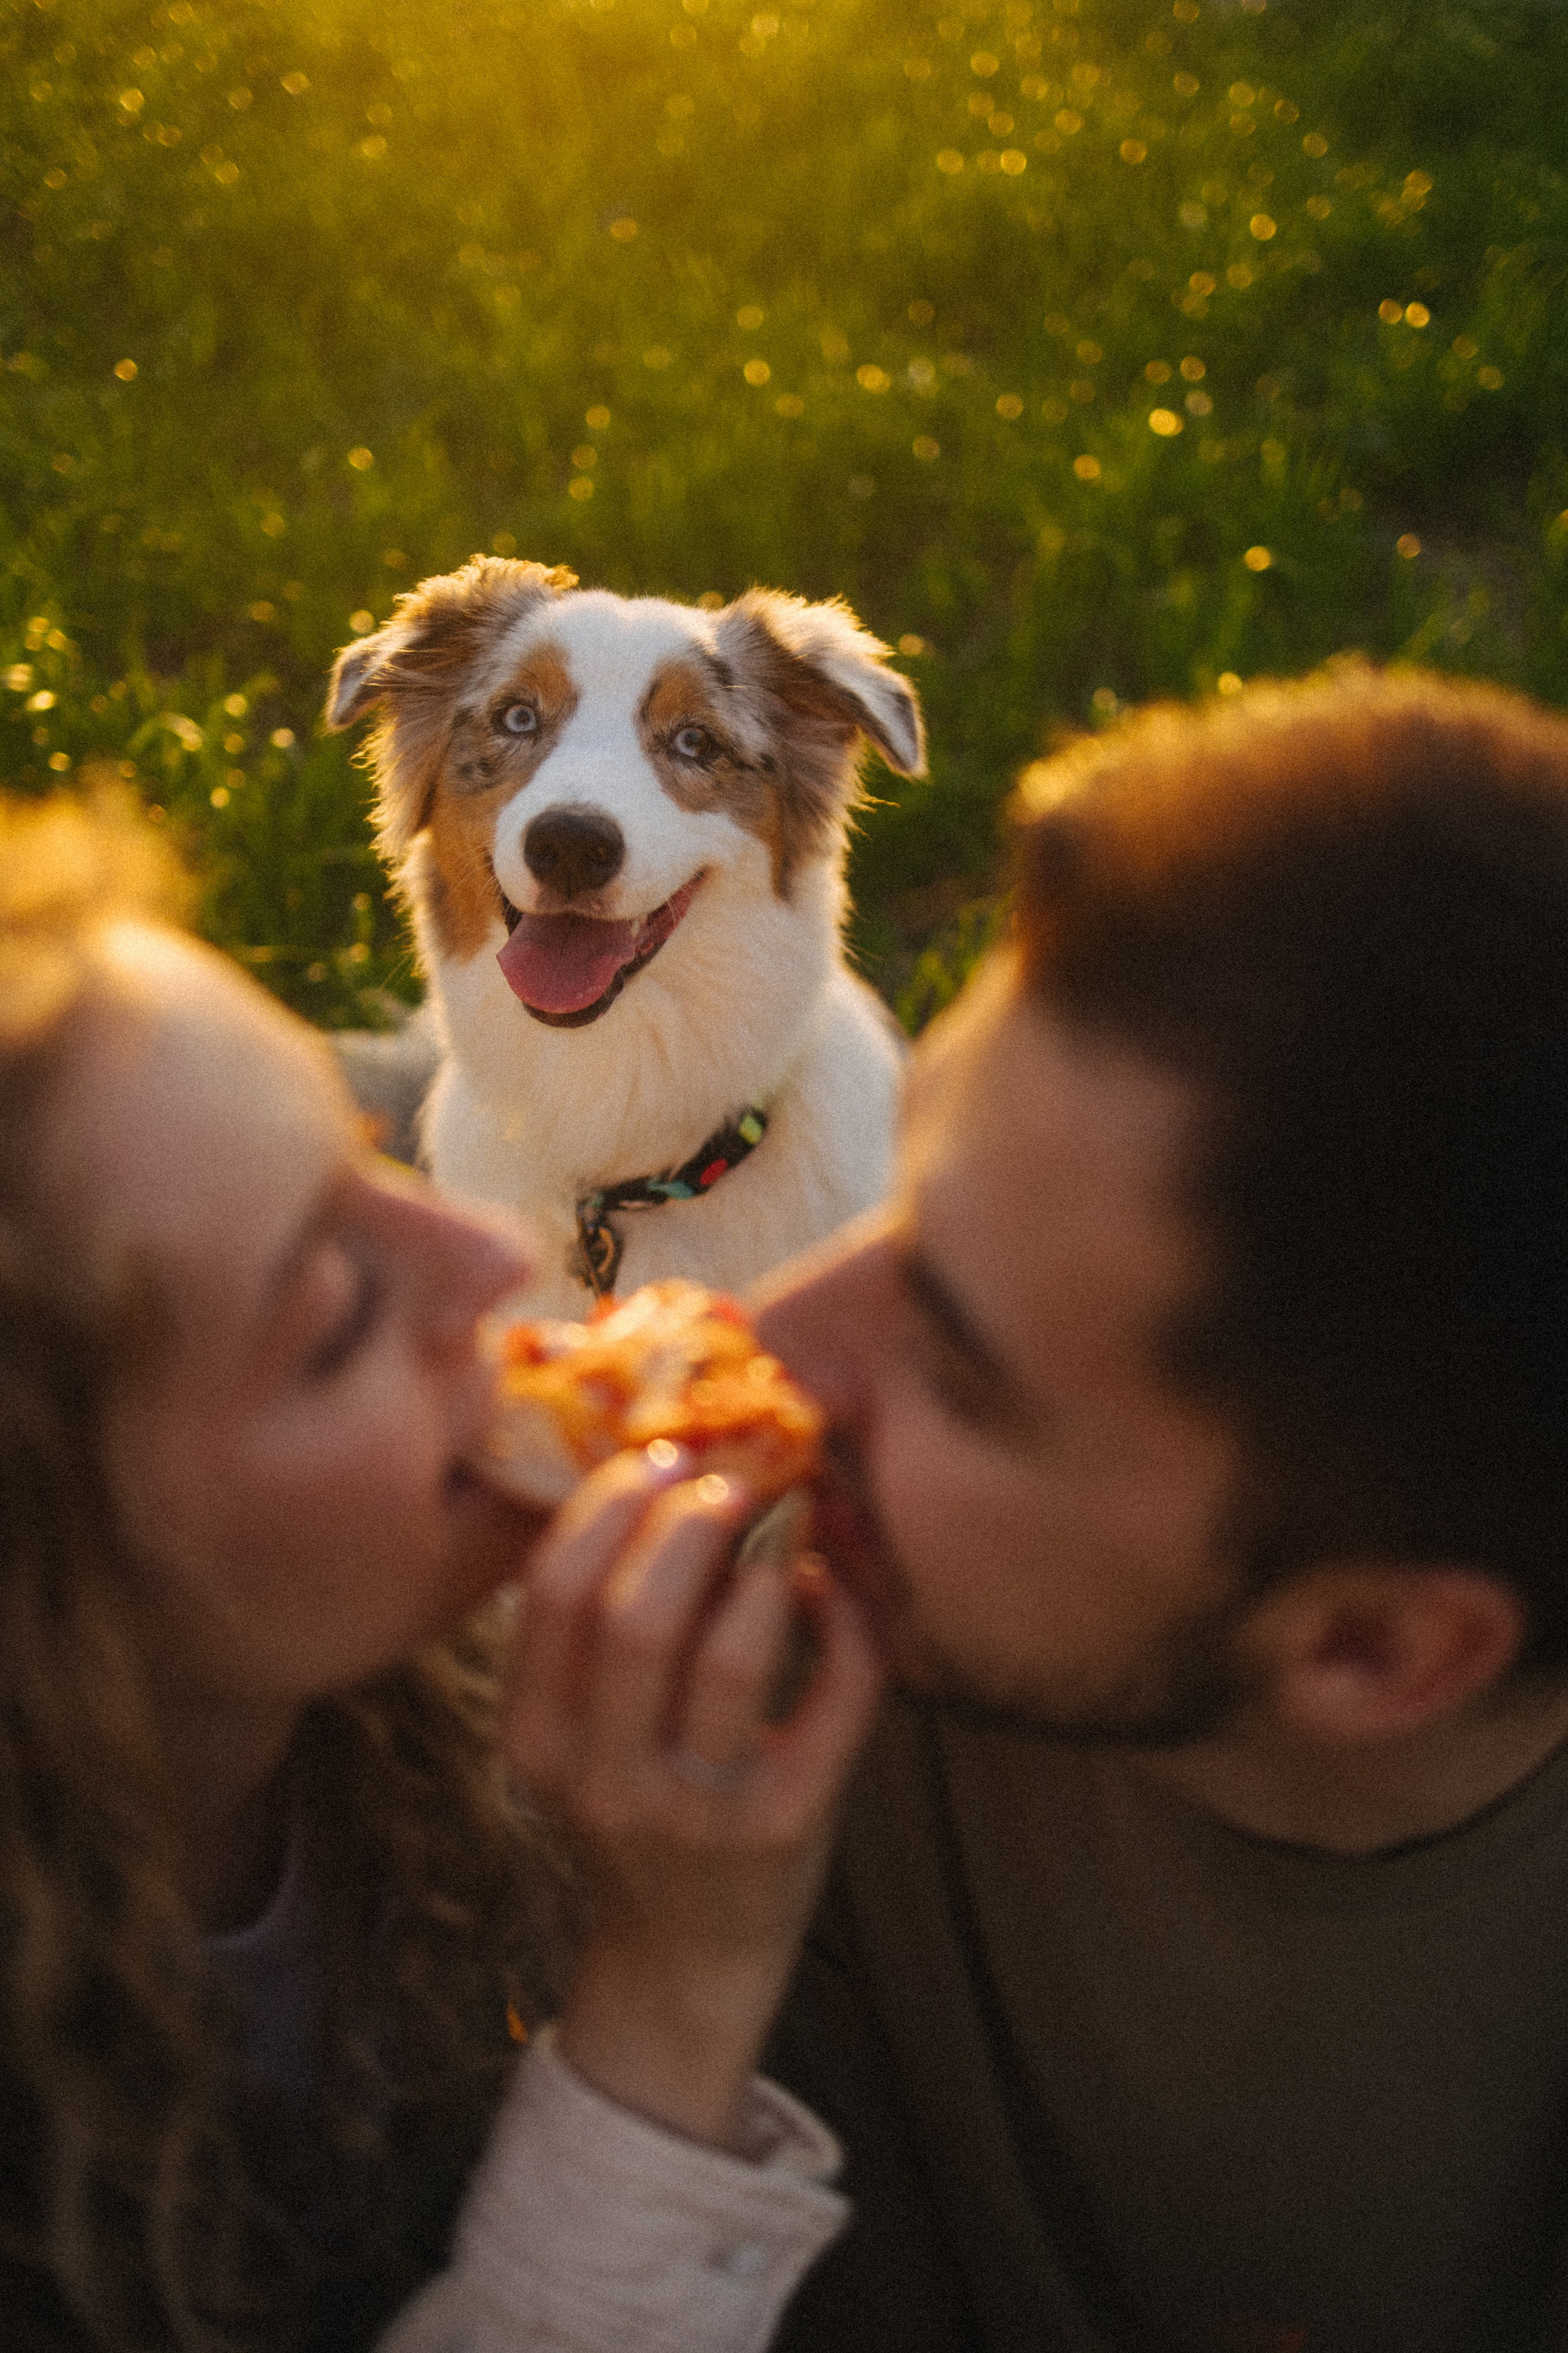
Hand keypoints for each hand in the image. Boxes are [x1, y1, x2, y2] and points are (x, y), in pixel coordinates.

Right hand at [501, 1446, 883, 2151]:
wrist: (686, 1954)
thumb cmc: (642, 1806)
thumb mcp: (583, 1729)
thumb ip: (598, 1629)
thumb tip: (660, 1472)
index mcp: (536, 1741)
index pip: (554, 1594)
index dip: (606, 1507)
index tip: (652, 1462)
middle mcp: (605, 1781)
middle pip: (637, 1615)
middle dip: (686, 1522)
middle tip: (726, 1483)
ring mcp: (697, 1811)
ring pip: (731, 1653)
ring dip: (767, 1566)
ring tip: (783, 1530)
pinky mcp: (786, 1824)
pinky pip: (833, 1693)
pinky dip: (844, 1621)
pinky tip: (830, 1594)